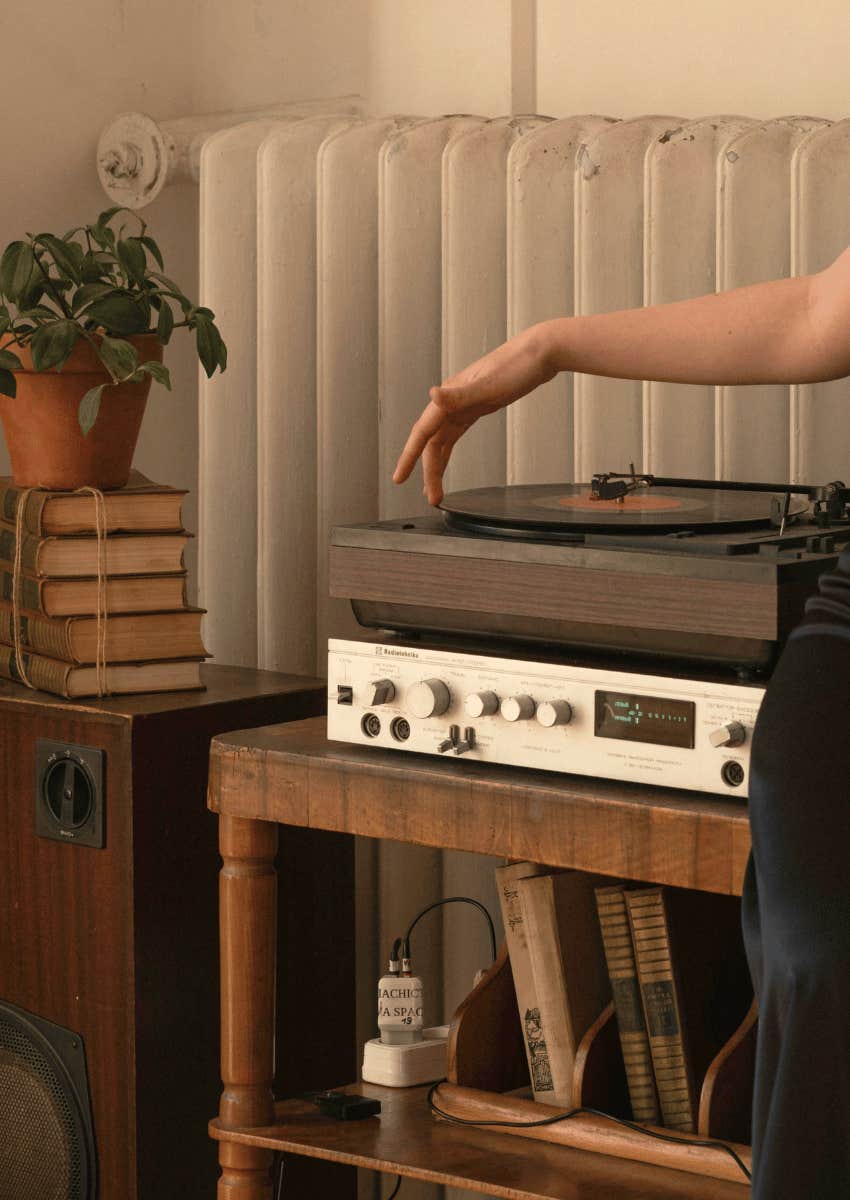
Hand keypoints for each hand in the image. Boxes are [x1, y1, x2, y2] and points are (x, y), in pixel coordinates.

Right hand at [392, 324, 556, 504]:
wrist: (542, 353)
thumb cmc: (520, 365)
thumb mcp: (491, 385)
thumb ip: (460, 395)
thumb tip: (432, 395)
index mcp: (450, 394)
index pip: (423, 431)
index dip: (409, 456)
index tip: (399, 478)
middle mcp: (452, 400)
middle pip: (431, 441)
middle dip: (428, 471)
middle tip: (431, 497)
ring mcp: (464, 404)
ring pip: (441, 440)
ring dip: (436, 465)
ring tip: (434, 490)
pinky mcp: (476, 407)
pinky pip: (454, 435)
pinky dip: (447, 451)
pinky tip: (444, 463)